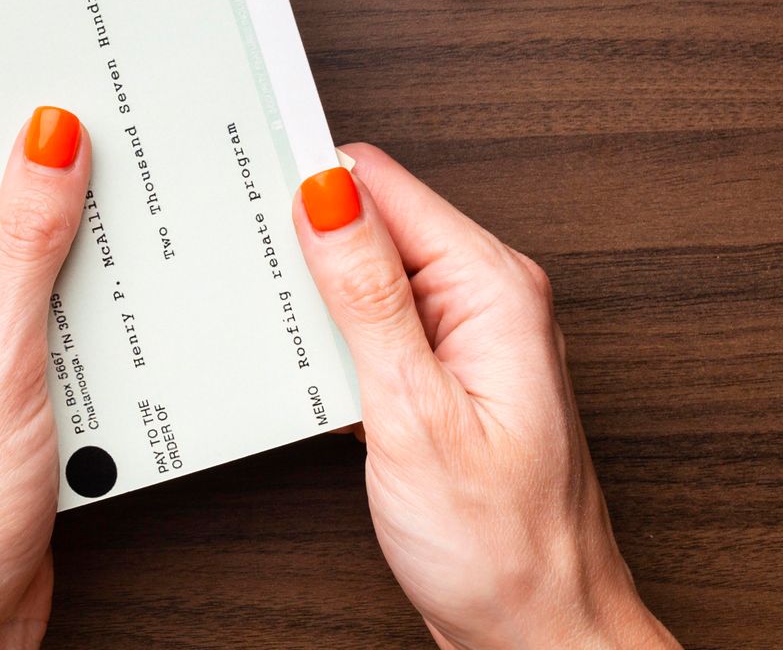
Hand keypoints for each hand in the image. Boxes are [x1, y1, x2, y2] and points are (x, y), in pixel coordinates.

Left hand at [0, 107, 88, 649]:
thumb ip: (25, 243)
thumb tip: (44, 140)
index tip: (51, 86)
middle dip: (39, 186)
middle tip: (106, 146)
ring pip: (8, 257)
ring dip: (65, 250)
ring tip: (120, 225)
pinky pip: (29, 308)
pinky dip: (74, 300)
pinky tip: (115, 297)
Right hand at [294, 145, 678, 649]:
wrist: (539, 637)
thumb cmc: (505, 549)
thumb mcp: (415, 413)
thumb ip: (367, 296)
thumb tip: (326, 196)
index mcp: (492, 289)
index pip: (382, 184)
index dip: (306, 178)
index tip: (243, 179)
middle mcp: (485, 302)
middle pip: (369, 223)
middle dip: (302, 239)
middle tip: (245, 269)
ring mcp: (463, 341)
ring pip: (361, 278)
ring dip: (311, 298)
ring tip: (272, 329)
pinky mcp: (439, 379)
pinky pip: (369, 329)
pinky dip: (329, 345)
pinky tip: (306, 375)